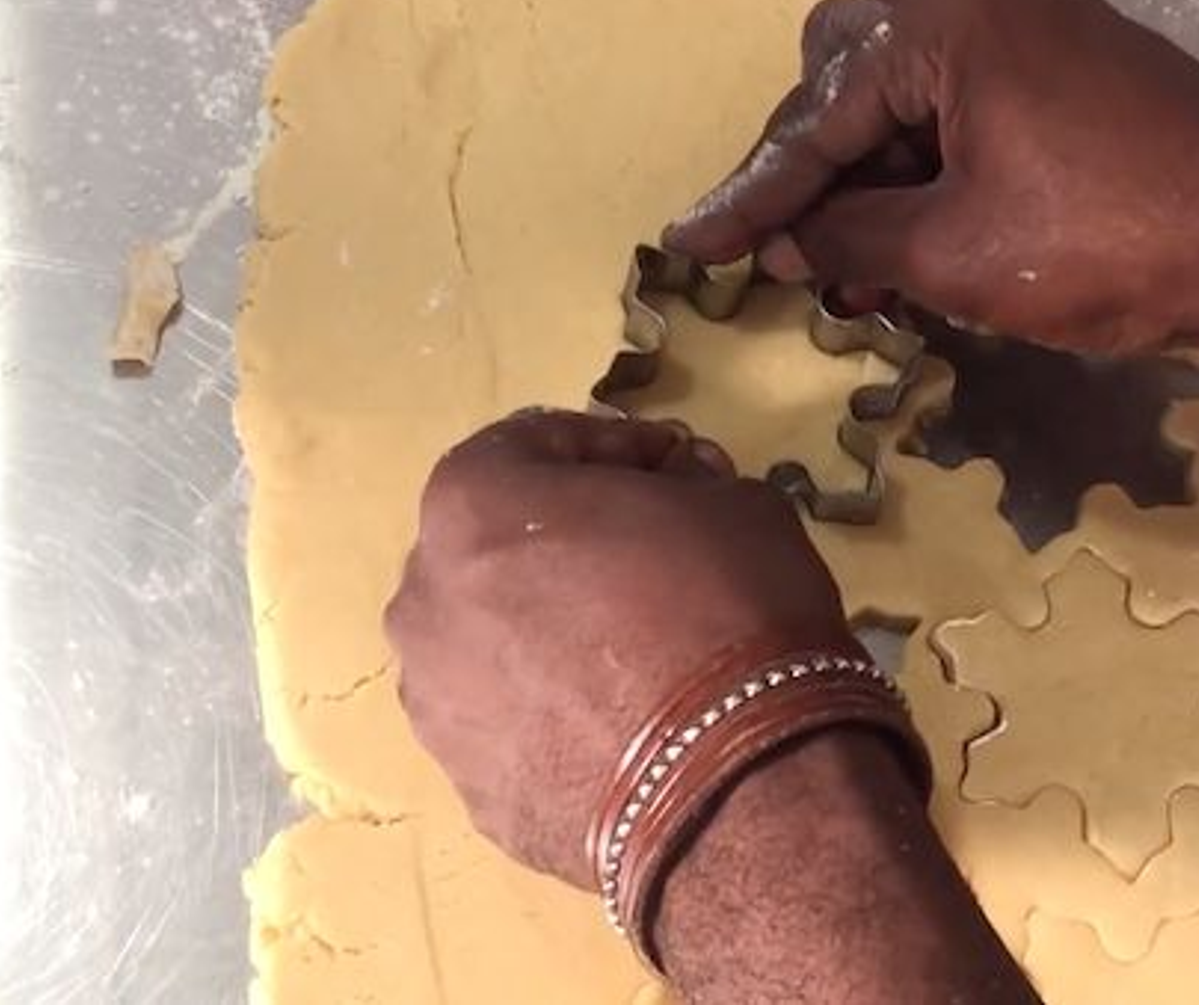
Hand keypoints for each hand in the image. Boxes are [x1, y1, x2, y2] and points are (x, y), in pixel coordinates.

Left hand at [385, 411, 854, 888]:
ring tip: (630, 649)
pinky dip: (552, 710)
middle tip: (646, 552)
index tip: (669, 465)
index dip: (608, 445)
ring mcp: (437, 706)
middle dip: (564, 539)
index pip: (527, 444)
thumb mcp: (735, 501)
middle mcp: (425, 600)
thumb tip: (678, 488)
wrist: (738, 786)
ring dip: (547, 627)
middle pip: (493, 546)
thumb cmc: (728, 608)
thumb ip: (686, 479)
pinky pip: (510, 724)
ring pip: (489, 641)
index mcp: (471, 506)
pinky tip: (620, 722)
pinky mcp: (471, 789)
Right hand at [663, 0, 1198, 354]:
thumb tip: (783, 240)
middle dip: (810, 169)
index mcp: (942, 25)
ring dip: (867, 181)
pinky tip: (903, 242)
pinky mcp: (1067, 73)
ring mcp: (1031, 32)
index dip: (751, 196)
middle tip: (783, 242)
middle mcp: (980, 3)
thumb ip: (847, 237)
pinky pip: (963, 110)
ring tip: (842, 269)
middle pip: (848, 77)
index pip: (816, 121)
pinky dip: (925, 172)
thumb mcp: (950, 251)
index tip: (690, 244)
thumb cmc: (1094, 238)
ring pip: (907, 97)